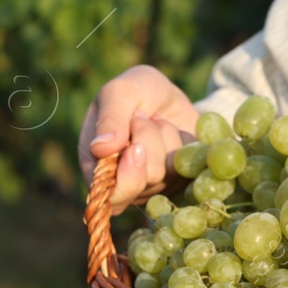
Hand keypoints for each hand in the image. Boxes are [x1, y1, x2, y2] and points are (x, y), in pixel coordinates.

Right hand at [78, 64, 198, 214]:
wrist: (165, 94)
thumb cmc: (134, 92)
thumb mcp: (118, 92)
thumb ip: (109, 118)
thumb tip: (100, 149)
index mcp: (97, 170)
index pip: (111, 195)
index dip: (127, 176)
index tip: (135, 147)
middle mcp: (125, 186)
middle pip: (145, 182)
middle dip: (148, 143)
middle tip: (140, 116)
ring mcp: (155, 187)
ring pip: (168, 172)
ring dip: (165, 136)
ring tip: (155, 120)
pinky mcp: (180, 180)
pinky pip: (189, 166)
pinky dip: (184, 141)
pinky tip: (172, 131)